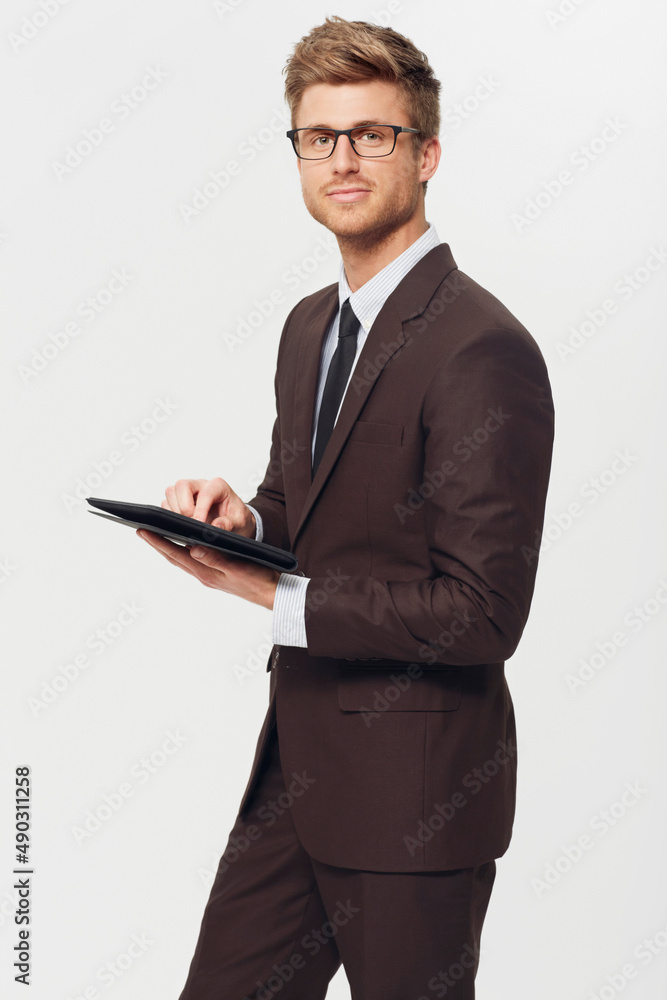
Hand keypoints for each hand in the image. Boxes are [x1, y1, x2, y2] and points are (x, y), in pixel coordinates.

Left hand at [136, 530, 278, 608]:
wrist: (270, 592)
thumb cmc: (257, 579)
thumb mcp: (237, 566)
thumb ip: (215, 558)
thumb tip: (193, 549)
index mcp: (206, 572)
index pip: (176, 554)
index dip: (158, 542)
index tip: (143, 530)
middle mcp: (203, 574)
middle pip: (173, 557)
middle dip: (157, 543)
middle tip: (141, 530)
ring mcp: (207, 575)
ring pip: (181, 560)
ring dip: (167, 547)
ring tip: (155, 535)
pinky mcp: (214, 574)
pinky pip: (191, 561)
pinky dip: (181, 551)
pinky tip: (180, 544)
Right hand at [161, 477, 255, 537]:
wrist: (234, 522)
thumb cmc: (237, 519)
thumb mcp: (240, 523)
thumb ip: (229, 524)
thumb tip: (215, 526)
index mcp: (218, 486)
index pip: (205, 493)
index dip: (200, 509)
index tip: (199, 524)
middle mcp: (201, 485)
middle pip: (182, 485)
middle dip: (184, 507)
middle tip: (192, 523)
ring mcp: (188, 492)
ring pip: (171, 493)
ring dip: (176, 511)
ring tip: (188, 525)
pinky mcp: (178, 501)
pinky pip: (166, 504)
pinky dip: (170, 515)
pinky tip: (182, 525)